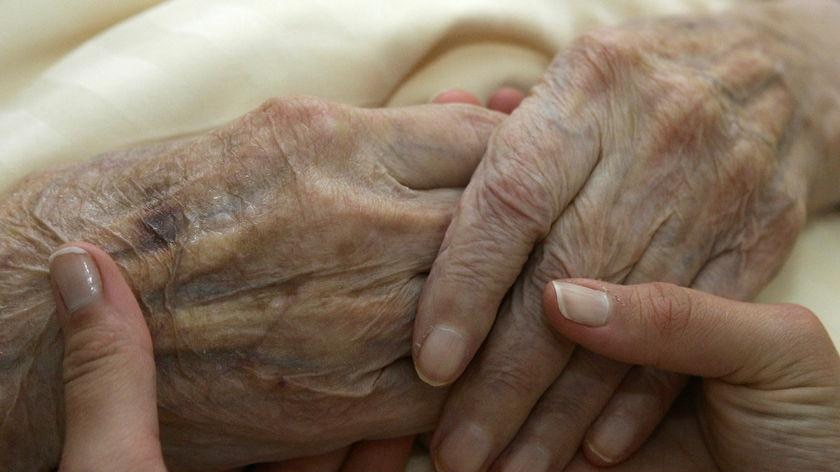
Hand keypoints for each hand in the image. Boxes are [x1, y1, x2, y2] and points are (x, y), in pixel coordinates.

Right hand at [0, 97, 503, 469]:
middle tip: (547, 241)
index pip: (482, 144)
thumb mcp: (255, 140)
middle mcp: (357, 218)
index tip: (527, 183)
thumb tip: (451, 118)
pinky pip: (448, 380)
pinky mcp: (342, 397)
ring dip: (514, 302)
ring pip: (491, 301)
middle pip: (502, 220)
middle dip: (530, 231)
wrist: (38, 321)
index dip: (517, 165)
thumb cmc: (137, 215)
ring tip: (527, 304)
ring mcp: (357, 310)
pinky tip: (472, 361)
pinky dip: (472, 370)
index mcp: (330, 141)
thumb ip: (366, 137)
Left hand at [413, 2, 839, 469]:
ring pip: (632, 320)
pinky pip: (696, 330)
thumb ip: (508, 141)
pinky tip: (593, 447)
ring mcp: (717, 187)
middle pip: (563, 277)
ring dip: (565, 412)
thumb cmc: (636, 81)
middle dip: (506, 379)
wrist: (767, 65)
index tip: (432, 365)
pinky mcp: (760, 233)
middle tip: (459, 450)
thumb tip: (434, 195)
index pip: (508, 205)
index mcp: (588, 90)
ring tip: (512, 466)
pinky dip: (641, 396)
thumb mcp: (570, 82)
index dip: (465, 289)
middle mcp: (655, 138)